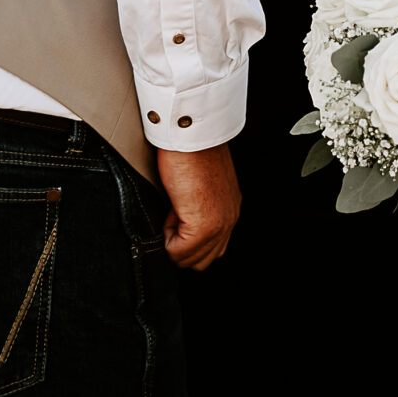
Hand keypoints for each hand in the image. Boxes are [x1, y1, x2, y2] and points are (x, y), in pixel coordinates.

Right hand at [158, 144, 240, 269]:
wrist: (190, 135)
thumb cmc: (190, 152)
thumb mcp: (201, 184)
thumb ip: (198, 207)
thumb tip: (179, 224)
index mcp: (230, 209)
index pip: (212, 249)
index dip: (186, 235)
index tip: (178, 211)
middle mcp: (229, 220)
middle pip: (203, 260)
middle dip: (181, 246)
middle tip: (173, 215)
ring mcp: (219, 225)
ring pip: (192, 261)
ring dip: (175, 243)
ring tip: (172, 213)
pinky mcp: (204, 226)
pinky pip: (178, 252)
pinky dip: (167, 237)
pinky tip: (171, 211)